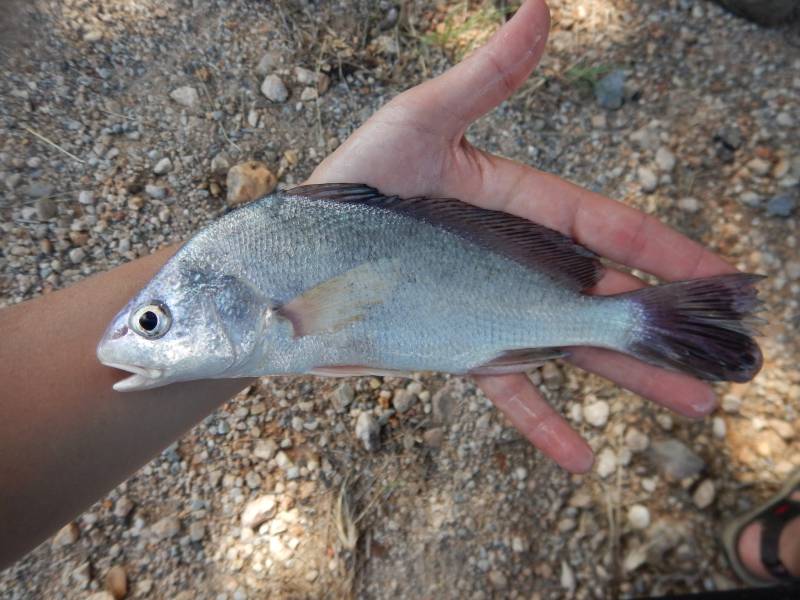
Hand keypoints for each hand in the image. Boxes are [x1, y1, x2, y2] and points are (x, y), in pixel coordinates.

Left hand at [308, 0, 732, 471]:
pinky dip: (542, 423)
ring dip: (628, 378)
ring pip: (569, 346)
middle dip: (661, 325)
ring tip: (690, 404)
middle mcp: (507, 260)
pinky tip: (582, 458)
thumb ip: (484, 79)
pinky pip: (507, 388)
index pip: (600, 226)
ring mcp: (484, 308)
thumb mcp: (418, 122)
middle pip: (599, 296)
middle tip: (725, 356)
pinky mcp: (454, 348)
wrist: (287, 262)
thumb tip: (539, 9)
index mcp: (512, 206)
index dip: (660, 248)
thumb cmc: (350, 184)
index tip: (715, 272)